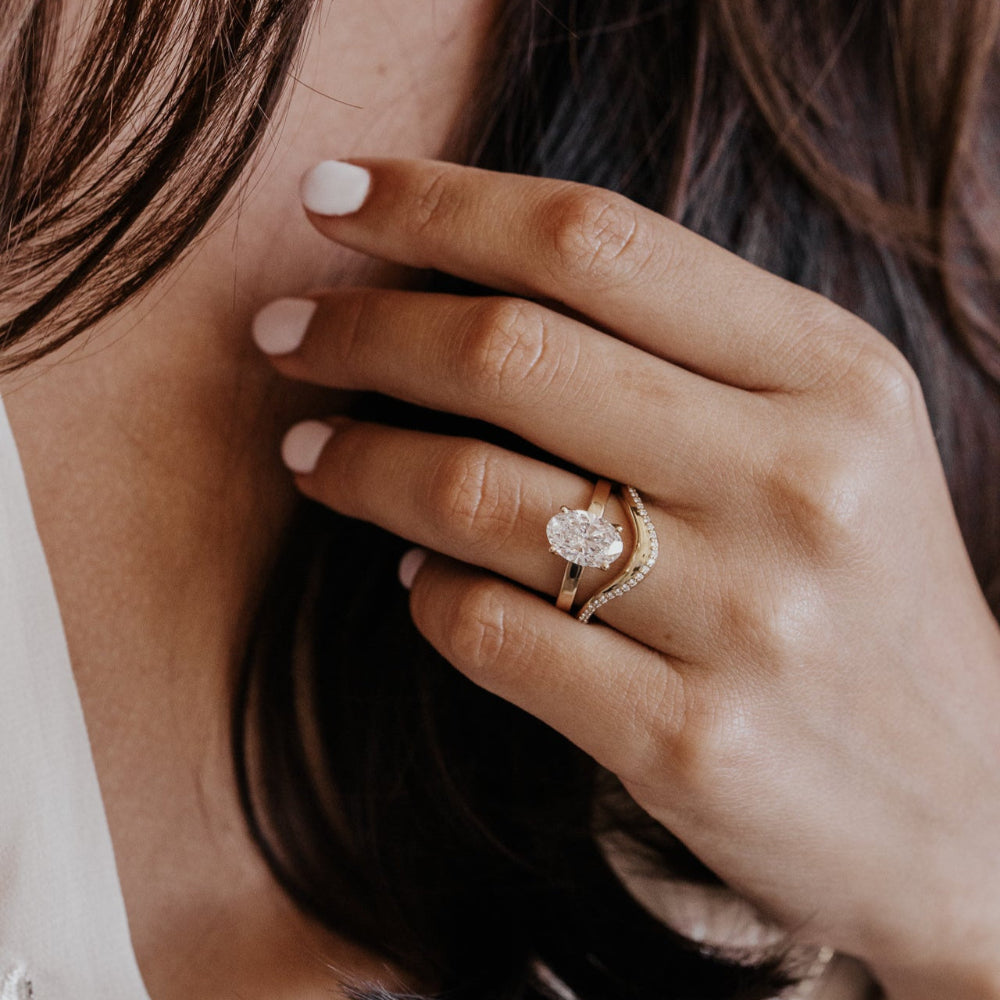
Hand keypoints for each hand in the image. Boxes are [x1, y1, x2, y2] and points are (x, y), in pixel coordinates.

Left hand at [254, 159, 999, 998]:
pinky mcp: (687, 740)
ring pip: (475, 496)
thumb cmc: (868, 593)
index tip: (334, 196)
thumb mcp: (826, 438)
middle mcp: (798, 480)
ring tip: (309, 450)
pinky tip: (411, 576)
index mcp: (835, 375)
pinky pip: (489, 632)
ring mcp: (746, 618)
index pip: (597, 242)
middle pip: (511, 353)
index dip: (437, 204)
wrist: (966, 800)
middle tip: (287, 333)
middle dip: (363, 327)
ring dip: (360, 461)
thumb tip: (463, 308)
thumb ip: (681, 357)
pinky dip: (423, 594)